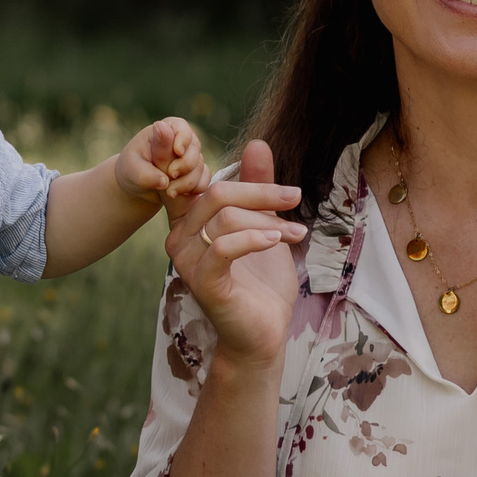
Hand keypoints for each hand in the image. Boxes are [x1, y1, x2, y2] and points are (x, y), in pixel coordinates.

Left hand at [115, 116, 208, 211]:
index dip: (182, 140)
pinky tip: (180, 195)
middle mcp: (183, 141)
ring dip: (187, 182)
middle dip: (185, 166)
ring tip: (169, 192)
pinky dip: (194, 190)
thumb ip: (146, 172)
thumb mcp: (132, 169)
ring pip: (200, 168)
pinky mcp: (197, 173)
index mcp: (166, 129)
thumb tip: (164, 180)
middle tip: (171, 176)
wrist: (138, 185)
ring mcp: (192, 157)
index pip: (181, 128)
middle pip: (194, 150)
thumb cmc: (132, 170)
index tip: (177, 152)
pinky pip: (204, 181)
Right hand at [161, 138, 304, 370]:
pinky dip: (255, 238)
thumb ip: (257, 185)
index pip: (197, 182)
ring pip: (224, 218)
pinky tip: (277, 240)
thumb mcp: (265, 224)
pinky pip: (224, 247)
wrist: (264, 332)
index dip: (214, 163)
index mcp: (190, 223)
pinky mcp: (203, 282)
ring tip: (297, 232)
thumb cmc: (262, 282)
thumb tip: (257, 143)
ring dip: (268, 219)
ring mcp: (188, 262)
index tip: (257, 154)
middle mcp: (180, 240)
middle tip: (295, 196)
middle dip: (261, 191)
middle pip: (216, 194)